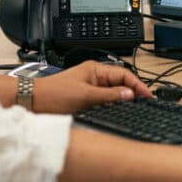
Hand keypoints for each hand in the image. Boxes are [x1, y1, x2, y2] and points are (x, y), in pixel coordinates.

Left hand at [34, 61, 152, 113]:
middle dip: (133, 92)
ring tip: (134, 109)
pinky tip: (117, 112)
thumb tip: (130, 95)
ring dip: (123, 100)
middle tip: (144, 104)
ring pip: (113, 92)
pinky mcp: (85, 97)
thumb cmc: (54, 95)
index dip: (138, 85)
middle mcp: (94, 76)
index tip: (148, 96)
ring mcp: (90, 86)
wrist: (33, 101)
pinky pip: (105, 99)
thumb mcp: (86, 96)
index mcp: (96, 69)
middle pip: (121, 83)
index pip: (124, 74)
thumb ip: (110, 96)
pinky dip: (113, 105)